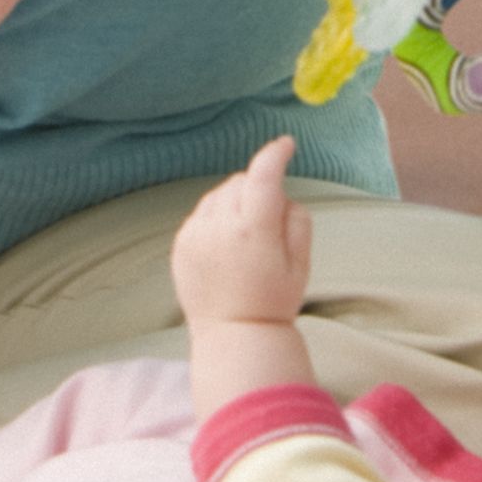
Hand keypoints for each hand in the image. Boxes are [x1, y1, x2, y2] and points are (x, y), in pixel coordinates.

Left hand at [170, 139, 315, 330]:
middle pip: (240, 182)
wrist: (235, 336)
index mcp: (254, 230)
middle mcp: (219, 227)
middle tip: (268, 221)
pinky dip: (215, 219)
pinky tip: (226, 248)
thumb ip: (296, 218)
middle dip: (257, 188)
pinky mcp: (180, 245)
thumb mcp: (301, 262)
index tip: (286, 145)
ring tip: (246, 239)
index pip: (263, 174)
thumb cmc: (274, 300)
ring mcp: (194, 235)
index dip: (276, 153)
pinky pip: (201, 215)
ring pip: (218, 195)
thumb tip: (279, 193)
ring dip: (234, 202)